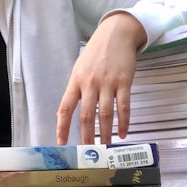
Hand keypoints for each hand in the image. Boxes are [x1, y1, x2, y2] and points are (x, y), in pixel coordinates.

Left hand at [56, 12, 145, 144]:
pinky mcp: (124, 82)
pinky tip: (123, 134)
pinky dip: (124, 122)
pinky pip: (124, 106)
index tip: (62, 142)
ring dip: (106, 133)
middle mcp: (90, 83)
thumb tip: (63, 113)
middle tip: (88, 152)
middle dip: (87, 136)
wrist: (116, 34)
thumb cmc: (95, 54)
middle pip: (86, 115)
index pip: (65, 108)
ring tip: (106, 147)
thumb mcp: (79, 69)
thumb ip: (74, 91)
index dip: (62, 126)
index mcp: (76, 81)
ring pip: (106, 114)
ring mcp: (108, 83)